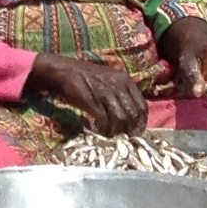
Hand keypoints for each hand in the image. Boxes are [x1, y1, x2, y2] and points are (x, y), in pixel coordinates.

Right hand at [26, 54, 147, 135]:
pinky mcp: (92, 102)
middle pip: (133, 115)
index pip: (142, 106)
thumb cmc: (87, 76)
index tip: (135, 130)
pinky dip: (104, 129)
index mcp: (125, 80)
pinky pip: (105, 121)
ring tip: (111, 134)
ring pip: (121, 120)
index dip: (141, 122)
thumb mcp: (110, 78)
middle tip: (123, 136)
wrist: (64, 70)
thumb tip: (132, 113)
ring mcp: (105, 94)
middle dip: (129, 129)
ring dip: (117, 131)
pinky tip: (100, 130)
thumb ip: (122, 92)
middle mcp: (118, 86)